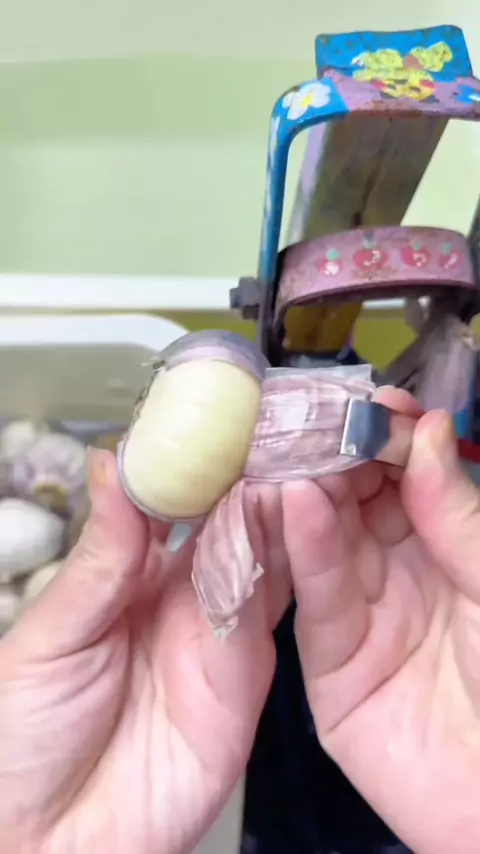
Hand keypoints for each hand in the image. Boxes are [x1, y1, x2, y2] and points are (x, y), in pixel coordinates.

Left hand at [0, 450, 287, 853]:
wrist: (44, 842)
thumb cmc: (22, 733)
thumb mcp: (55, 632)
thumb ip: (102, 556)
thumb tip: (116, 462)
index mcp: (135, 576)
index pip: (180, 504)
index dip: (201, 459)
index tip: (223, 409)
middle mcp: (185, 599)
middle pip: (230, 524)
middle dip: (253, 473)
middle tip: (276, 419)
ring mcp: (218, 638)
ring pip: (258, 560)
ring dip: (275, 510)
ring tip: (289, 454)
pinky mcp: (244, 683)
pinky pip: (261, 617)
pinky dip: (277, 568)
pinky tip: (284, 521)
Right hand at [283, 388, 479, 853]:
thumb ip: (456, 513)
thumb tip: (427, 430)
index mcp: (447, 547)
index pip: (404, 476)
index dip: (387, 435)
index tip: (370, 400)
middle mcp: (400, 573)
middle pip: (356, 501)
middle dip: (334, 454)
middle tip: (309, 412)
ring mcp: (363, 616)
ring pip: (325, 540)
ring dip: (306, 489)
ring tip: (288, 443)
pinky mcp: (330, 665)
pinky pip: (317, 595)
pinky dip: (304, 546)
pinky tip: (293, 501)